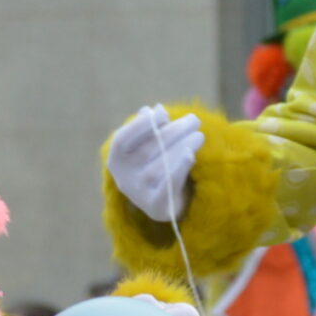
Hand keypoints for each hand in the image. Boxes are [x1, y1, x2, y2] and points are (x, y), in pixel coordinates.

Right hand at [107, 106, 203, 224]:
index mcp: (116, 160)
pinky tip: (192, 154)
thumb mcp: (147, 146)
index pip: (123, 139)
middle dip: (173, 131)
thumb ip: (149, 128)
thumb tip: (154, 110)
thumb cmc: (154, 165)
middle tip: (194, 120)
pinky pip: (170, 183)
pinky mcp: (157, 206)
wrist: (164, 203)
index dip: (141, 124)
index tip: (162, 113)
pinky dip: (181, 167)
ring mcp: (139, 193)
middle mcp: (124, 177)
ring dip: (183, 146)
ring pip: (162, 164)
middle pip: (148, 149)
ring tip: (199, 136)